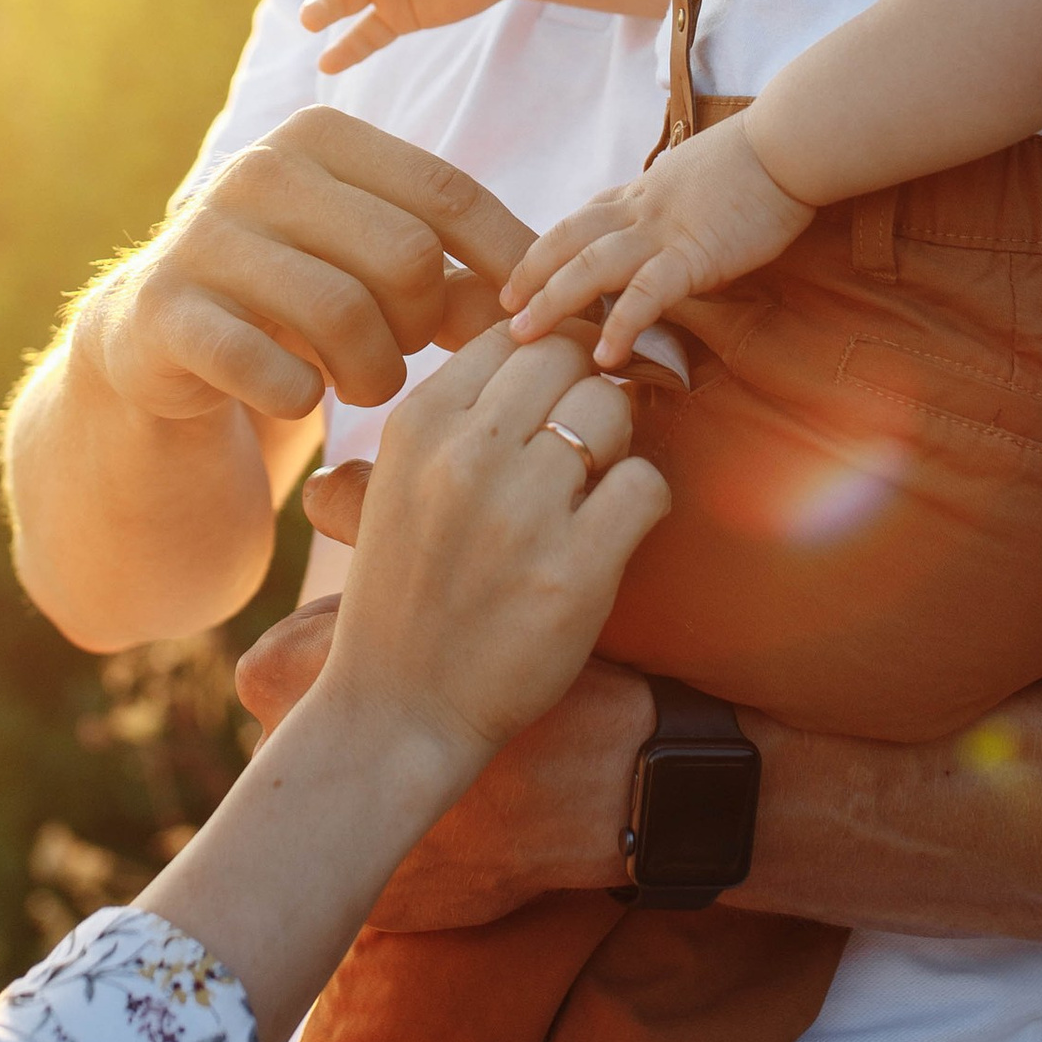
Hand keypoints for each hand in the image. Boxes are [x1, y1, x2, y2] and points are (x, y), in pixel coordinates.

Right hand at [86, 109, 532, 425]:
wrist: (163, 339)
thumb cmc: (300, 297)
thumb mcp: (379, 272)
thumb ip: (463, 279)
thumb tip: (562, 310)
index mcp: (323, 137)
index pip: (448, 194)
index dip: (505, 265)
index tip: (529, 325)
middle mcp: (259, 168)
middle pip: (406, 257)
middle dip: (422, 326)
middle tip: (402, 355)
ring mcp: (205, 236)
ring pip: (345, 315)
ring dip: (373, 375)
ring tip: (363, 385)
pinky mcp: (165, 310)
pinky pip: (273, 372)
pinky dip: (302, 401)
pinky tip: (298, 398)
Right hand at [141, 323, 666, 1041]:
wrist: (396, 711)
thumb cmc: (411, 590)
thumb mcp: (405, 477)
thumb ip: (466, 409)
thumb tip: (547, 334)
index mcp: (419, 422)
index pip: (514, 331)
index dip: (552, 352)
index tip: (561, 389)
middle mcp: (466, 454)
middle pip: (569, 357)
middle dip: (589, 388)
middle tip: (586, 440)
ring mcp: (521, 512)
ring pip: (611, 412)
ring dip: (615, 446)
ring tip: (587, 496)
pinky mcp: (575, 572)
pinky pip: (645, 486)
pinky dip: (641, 504)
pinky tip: (610, 535)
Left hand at [504, 115, 814, 364]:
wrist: (789, 143)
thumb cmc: (758, 162)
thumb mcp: (698, 181)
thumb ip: (673, 207)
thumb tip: (668, 232)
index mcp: (642, 192)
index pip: (580, 221)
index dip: (545, 250)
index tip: (521, 277)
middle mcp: (640, 210)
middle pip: (567, 241)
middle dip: (530, 276)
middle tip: (503, 311)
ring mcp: (662, 231)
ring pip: (589, 266)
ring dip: (552, 301)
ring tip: (525, 336)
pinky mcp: (693, 254)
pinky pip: (647, 294)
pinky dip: (623, 324)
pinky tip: (607, 357)